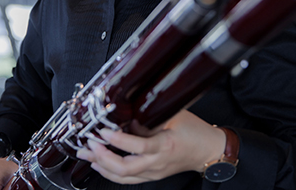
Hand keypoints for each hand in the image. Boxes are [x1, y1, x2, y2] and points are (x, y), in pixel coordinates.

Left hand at [75, 109, 225, 183]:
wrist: (208, 151)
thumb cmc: (195, 131)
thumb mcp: (175, 115)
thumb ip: (151, 117)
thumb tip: (128, 118)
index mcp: (165, 146)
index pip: (139, 146)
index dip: (119, 140)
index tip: (104, 131)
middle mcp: (157, 163)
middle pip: (125, 169)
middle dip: (102, 157)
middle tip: (90, 144)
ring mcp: (153, 172)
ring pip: (123, 177)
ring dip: (101, 166)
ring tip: (86, 154)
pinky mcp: (151, 175)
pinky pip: (127, 179)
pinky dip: (110, 172)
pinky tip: (99, 164)